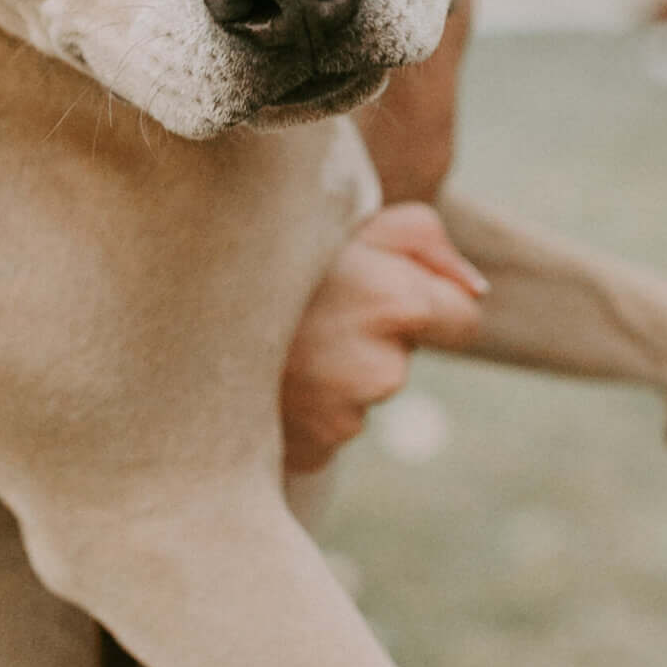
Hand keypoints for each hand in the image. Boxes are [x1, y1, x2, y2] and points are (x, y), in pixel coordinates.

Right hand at [280, 203, 487, 474]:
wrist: (189, 316)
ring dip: (343, 369)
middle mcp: (382, 367)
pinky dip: (314, 403)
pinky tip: (277, 375)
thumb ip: (428, 242)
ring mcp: (348, 414)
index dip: (432, 303)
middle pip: (408, 354)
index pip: (465, 319)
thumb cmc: (279, 254)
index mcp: (398, 302)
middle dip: (379, 335)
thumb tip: (477, 292)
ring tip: (290, 340)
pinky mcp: (319, 446)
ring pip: (370, 390)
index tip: (387, 292)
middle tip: (319, 311)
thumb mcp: (357, 220)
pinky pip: (335, 423)